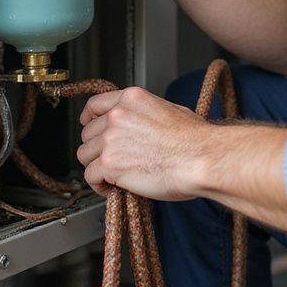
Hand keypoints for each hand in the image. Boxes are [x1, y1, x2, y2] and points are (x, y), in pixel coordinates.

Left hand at [77, 86, 209, 199]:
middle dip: (97, 148)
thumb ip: (146, 114)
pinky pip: (90, 177)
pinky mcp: (109, 163)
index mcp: (132, 99)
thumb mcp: (170, 110)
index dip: (90, 119)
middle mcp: (118, 115)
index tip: (90, 126)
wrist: (201, 158)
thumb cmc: (195, 140)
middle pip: (88, 133)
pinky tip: (113, 187)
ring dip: (96, 166)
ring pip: (85, 155)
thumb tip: (141, 126)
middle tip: (112, 159)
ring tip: (113, 176)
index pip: (95, 105)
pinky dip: (99, 185)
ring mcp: (111, 138)